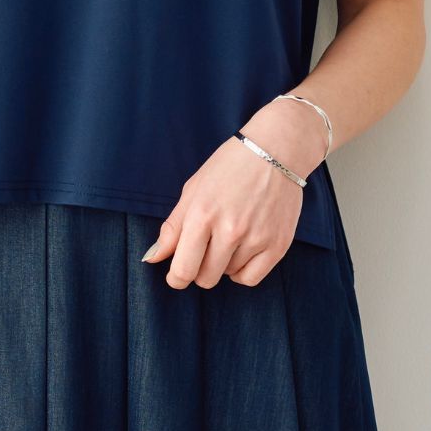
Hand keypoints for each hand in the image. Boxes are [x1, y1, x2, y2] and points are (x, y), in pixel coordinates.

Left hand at [141, 100, 326, 289]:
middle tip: (204, 248)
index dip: (176, 277)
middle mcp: (230, 230)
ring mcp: (256, 239)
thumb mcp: (193, 190)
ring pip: (228, 276)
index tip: (177, 274)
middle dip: (199, 269)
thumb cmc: (229, 167)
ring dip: (223, 262)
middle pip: (205, 278)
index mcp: (203, 214)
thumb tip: (152, 258)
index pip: (183, 269)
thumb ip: (173, 228)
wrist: (274, 151)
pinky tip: (242, 251)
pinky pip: (251, 279)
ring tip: (229, 234)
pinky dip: (242, 270)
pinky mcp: (278, 245)